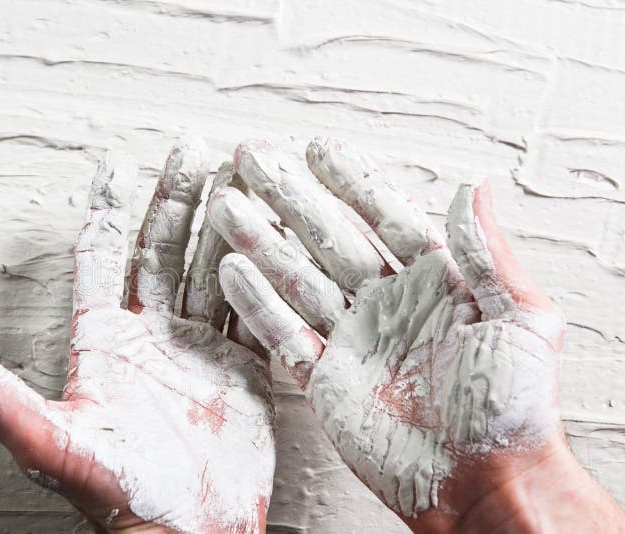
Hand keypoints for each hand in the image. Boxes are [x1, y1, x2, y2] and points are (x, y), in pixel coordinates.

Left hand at [0, 137, 274, 533]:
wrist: (190, 531)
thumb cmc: (122, 494)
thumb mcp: (52, 442)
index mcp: (105, 342)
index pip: (102, 257)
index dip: (108, 208)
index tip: (116, 162)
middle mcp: (153, 335)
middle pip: (162, 249)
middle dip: (177, 196)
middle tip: (194, 147)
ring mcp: (198, 347)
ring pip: (211, 268)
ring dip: (224, 224)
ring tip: (240, 177)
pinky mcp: (240, 365)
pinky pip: (253, 308)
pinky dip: (262, 274)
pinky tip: (271, 239)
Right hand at [208, 137, 622, 530]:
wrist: (485, 484)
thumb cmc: (513, 409)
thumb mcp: (520, 320)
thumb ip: (487, 254)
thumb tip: (472, 187)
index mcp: (433, 283)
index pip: (383, 217)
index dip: (350, 182)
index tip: (316, 149)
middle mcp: (387, 305)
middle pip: (328, 239)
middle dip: (290, 198)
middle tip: (254, 160)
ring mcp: (353, 341)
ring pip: (297, 279)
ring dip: (260, 242)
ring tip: (226, 206)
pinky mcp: (327, 380)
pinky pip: (285, 335)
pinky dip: (257, 306)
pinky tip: (232, 272)